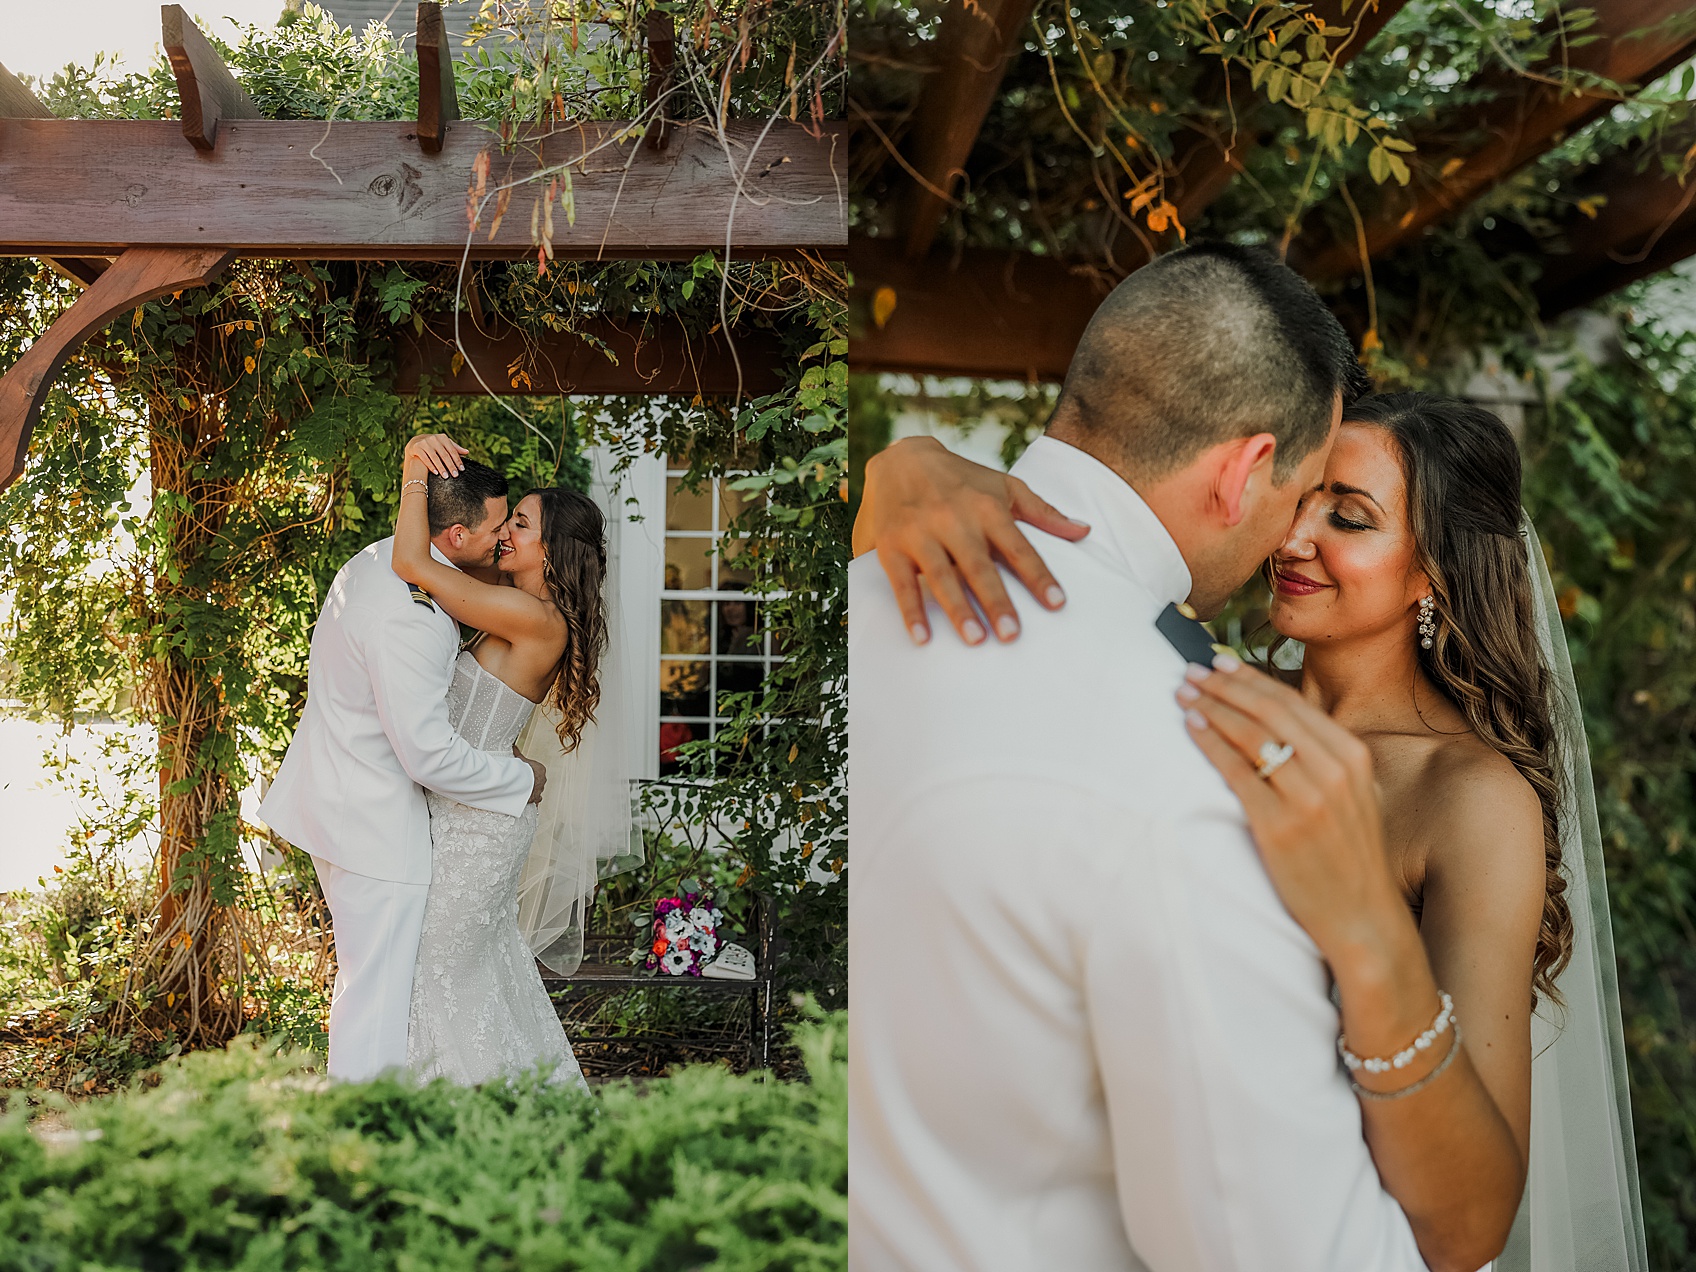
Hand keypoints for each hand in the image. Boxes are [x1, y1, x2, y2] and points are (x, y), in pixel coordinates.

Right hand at [405, 432, 467, 478]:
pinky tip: (436, 473)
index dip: (457, 460)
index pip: (452, 451)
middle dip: (450, 466)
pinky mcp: (417, 448)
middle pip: (444, 455)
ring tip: (446, 476)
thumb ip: (454, 448)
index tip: (462, 469)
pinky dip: (431, 466)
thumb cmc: (433, 445)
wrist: (415, 442)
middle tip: (455, 475)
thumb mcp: (444, 444)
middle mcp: (434, 439)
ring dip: (441, 467)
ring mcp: (425, 443)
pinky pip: (425, 458)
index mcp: (443, 438)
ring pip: (435, 457)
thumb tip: (467, 452)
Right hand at [515, 744, 546, 803]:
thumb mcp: (520, 759)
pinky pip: (536, 800)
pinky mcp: (536, 797)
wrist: (523, 781)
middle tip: (524, 784)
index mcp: (541, 770)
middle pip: (538, 781)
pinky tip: (528, 801)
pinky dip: (532, 800)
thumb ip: (518, 753)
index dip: (531, 773)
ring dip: (532, 791)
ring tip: (525, 792)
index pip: (538, 771)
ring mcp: (540, 789)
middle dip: (532, 783)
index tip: (525, 775)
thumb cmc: (523, 769)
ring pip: (537, 791)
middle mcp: (543, 780)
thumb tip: (514, 746)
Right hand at [856, 436, 1088, 645]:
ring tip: (975, 639)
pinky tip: (922, 638)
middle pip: (979, 566)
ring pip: (941, 577)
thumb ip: (1043, 512)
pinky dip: (911, 611)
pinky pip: (902, 584)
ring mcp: (920, 533)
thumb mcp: (1004, 485)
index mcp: (986, 507)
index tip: (1056, 603)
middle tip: (1012, 634)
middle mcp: (953, 520)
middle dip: (996, 600)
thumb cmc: (961, 478)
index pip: (1018, 547)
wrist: (900, 457)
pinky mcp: (891, 547)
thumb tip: (1084, 531)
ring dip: (958, 609)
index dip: (1037, 575)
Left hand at [1178, 655, 1438, 1051]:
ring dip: (1211, 708)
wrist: (1362, 916)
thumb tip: (1271, 718)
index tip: (1219, 664)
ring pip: (1250, 735)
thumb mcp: (1352, 795)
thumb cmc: (1348, 856)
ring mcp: (1307, 798)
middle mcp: (1333, 770)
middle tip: (1191, 671)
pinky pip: (1236, 772)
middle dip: (1224, 686)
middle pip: (1268, 711)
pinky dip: (1210, 744)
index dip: (1250, 679)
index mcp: (1353, 756)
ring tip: (1182, 694)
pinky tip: (1191, 728)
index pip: (1292, 703)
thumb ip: (1322, 757)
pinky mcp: (1279, 826)